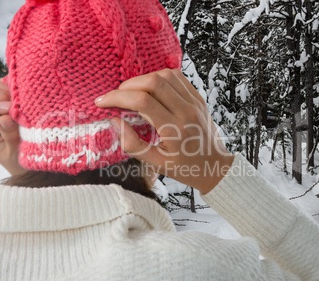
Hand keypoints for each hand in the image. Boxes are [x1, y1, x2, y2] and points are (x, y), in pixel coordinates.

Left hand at [0, 79, 24, 175]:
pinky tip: (22, 93)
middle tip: (15, 103)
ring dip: (2, 88)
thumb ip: (9, 137)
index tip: (8, 108)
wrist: (26, 160)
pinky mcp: (2, 98)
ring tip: (19, 98)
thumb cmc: (18, 159)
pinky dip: (10, 85)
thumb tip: (6, 117)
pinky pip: (1, 84)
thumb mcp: (14, 154)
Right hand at [95, 69, 233, 193]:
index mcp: (175, 130)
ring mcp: (195, 102)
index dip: (118, 97)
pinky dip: (159, 77)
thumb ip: (133, 144)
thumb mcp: (157, 164)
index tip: (102, 102)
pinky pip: (177, 77)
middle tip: (116, 97)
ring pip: (165, 75)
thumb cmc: (186, 168)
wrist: (216, 166)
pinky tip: (149, 88)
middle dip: (128, 85)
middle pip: (154, 82)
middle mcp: (187, 111)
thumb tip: (114, 121)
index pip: (143, 102)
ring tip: (131, 92)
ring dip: (143, 79)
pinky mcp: (198, 97)